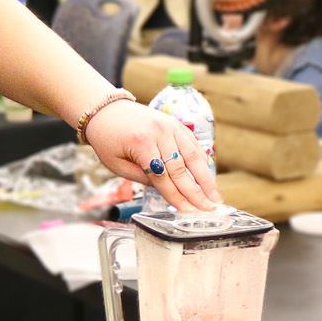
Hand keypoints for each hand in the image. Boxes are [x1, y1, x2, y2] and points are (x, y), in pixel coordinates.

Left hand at [82, 100, 220, 210]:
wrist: (106, 109)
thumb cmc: (108, 138)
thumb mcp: (116, 164)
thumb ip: (141, 177)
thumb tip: (166, 190)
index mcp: (142, 143)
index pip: (163, 177)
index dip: (176, 196)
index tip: (188, 211)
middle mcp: (160, 133)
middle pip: (181, 168)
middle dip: (196, 191)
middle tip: (208, 208)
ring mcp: (170, 126)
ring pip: (193, 156)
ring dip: (206, 178)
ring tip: (215, 196)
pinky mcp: (176, 124)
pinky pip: (193, 144)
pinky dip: (202, 161)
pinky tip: (208, 176)